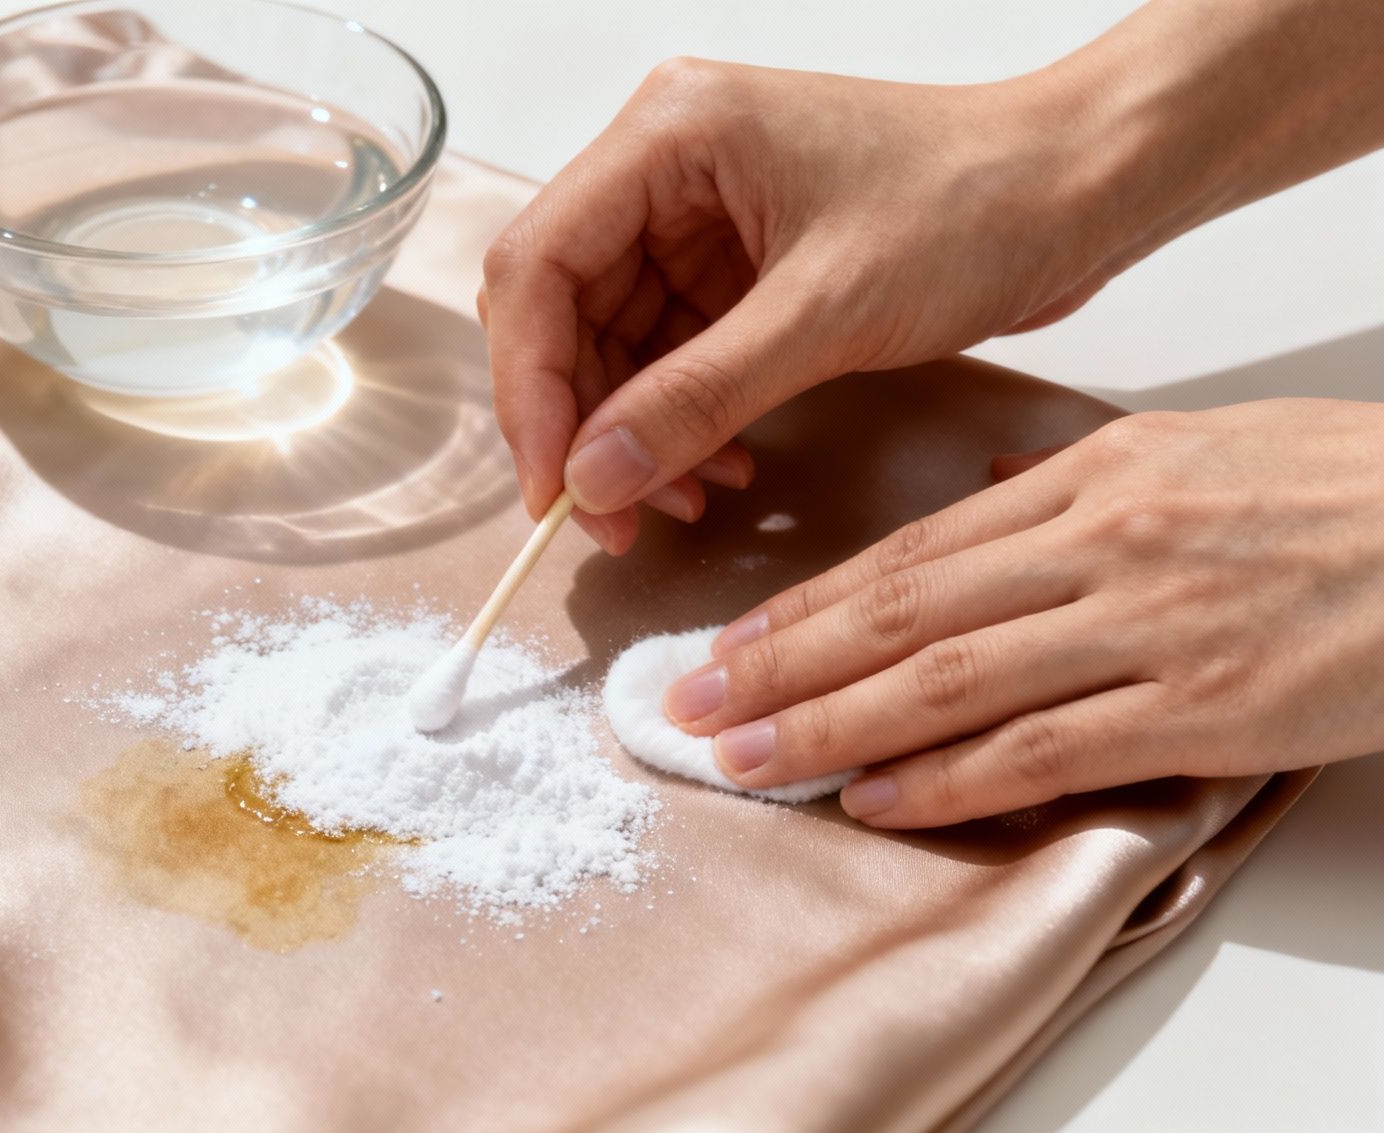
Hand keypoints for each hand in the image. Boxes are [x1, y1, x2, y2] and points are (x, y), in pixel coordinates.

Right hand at [478, 59, 1124, 552]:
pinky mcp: (736, 264)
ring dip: (632, 434)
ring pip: (612, 344)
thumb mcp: (826, 312)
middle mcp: (665, 168)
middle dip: (580, 421)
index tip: (554, 486)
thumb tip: (592, 479)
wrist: (1082, 188)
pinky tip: (720, 471)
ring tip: (684, 502)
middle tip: (609, 518)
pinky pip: (671, 356)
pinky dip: (682, 421)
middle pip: (562, 309)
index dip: (530, 385)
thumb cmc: (977, 204)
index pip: (539, 265)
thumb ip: (697, 399)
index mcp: (668, 137)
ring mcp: (698, 217)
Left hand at [661, 400, 1383, 827]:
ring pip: (951, 682)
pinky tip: (879, 799)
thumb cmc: (1338, 491)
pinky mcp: (1205, 707)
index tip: (728, 642)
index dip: (804, 604)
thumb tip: (980, 515)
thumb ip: (1071, 490)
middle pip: (902, 614)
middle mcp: (1099, 546)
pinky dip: (951, 779)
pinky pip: (1047, 748)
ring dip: (834, 726)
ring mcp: (1148, 626)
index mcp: (1089, 479)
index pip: (909, 554)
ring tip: (750, 759)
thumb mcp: (1189, 455)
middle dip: (784, 666)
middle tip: (693, 707)